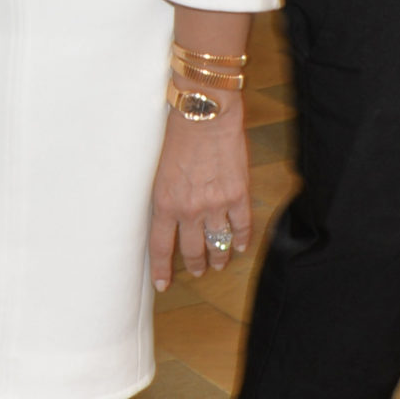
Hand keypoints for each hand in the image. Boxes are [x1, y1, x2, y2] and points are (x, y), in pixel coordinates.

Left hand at [148, 98, 249, 292]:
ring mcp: (216, 204)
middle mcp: (189, 209)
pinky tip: (240, 246)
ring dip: (218, 256)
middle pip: (192, 249)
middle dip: (195, 264)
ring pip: (218, 243)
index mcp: (164, 203)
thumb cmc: (176, 133)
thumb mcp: (158, 169)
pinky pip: (241, 226)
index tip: (163, 284)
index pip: (161, 246)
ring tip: (219, 263)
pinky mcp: (238, 194)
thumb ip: (164, 194)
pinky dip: (241, 239)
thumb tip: (167, 212)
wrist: (204, 113)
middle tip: (198, 271)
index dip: (162, 269)